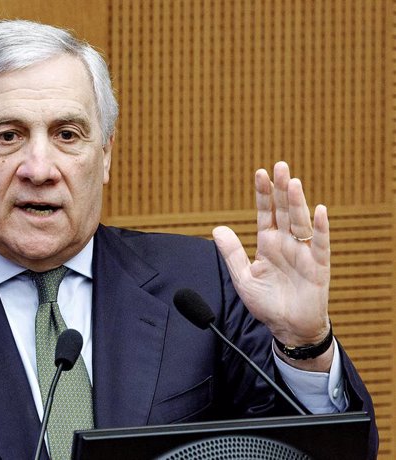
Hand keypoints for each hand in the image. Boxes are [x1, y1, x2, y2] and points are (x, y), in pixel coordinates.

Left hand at [212, 161, 331, 369]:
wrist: (287, 328)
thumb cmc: (267, 302)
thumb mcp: (243, 277)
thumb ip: (232, 253)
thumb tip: (217, 228)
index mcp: (268, 243)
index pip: (266, 212)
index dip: (263, 194)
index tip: (260, 172)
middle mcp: (286, 243)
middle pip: (284, 210)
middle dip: (281, 189)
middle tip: (279, 166)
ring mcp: (303, 252)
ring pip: (301, 222)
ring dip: (297, 202)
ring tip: (292, 182)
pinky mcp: (318, 266)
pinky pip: (320, 244)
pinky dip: (321, 228)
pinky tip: (319, 210)